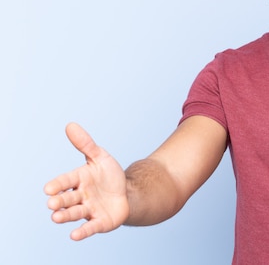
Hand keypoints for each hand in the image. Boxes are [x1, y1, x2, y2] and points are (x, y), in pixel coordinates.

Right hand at [44, 123, 128, 240]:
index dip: (58, 185)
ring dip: (65, 216)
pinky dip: (82, 231)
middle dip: (59, 202)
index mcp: (79, 180)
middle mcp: (81, 196)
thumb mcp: (101, 157)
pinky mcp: (100, 222)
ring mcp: (89, 210)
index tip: (48, 188)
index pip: (66, 181)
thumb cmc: (110, 176)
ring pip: (75, 213)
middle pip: (67, 199)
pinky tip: (74, 235)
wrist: (128, 193)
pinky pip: (90, 227)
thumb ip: (86, 144)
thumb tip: (70, 125)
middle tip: (52, 203)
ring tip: (56, 217)